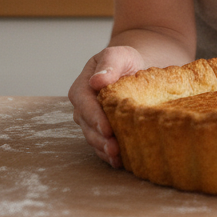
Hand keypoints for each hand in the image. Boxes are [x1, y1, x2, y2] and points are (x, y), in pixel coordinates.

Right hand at [69, 45, 144, 167]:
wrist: (134, 69)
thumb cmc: (125, 60)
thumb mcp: (119, 55)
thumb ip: (109, 64)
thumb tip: (97, 81)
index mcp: (82, 88)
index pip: (85, 105)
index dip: (95, 118)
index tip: (107, 128)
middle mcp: (83, 108)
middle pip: (88, 126)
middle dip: (100, 139)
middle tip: (114, 149)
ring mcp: (91, 122)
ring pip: (93, 138)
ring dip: (104, 149)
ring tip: (117, 158)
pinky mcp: (102, 131)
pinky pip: (102, 145)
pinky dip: (109, 155)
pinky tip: (121, 161)